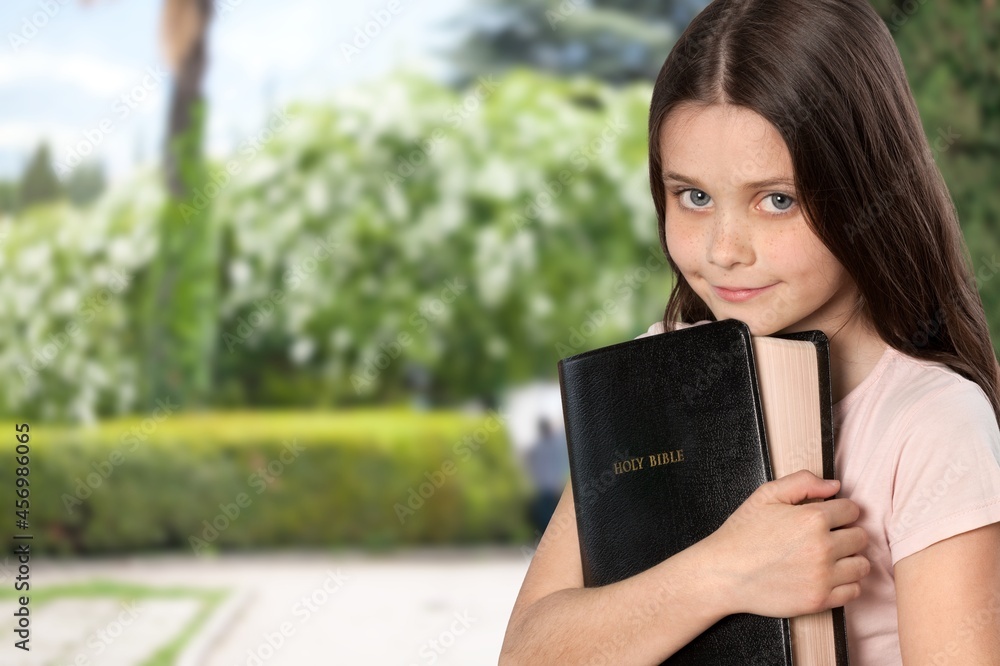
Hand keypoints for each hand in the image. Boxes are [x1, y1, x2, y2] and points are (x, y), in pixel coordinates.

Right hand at [703, 469, 869, 617]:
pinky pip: (854, 591)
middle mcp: (822, 547)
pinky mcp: (819, 600)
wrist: (723, 573)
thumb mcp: (765, 495)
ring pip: (862, 565)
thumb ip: (802, 482)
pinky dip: (845, 584)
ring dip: (850, 559)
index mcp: (812, 518)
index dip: (840, 511)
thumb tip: (834, 486)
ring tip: (829, 557)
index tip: (830, 518)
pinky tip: (827, 576)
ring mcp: (822, 576)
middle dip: (847, 534)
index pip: (852, 510)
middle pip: (860, 537)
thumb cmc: (742, 533)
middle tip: (827, 538)